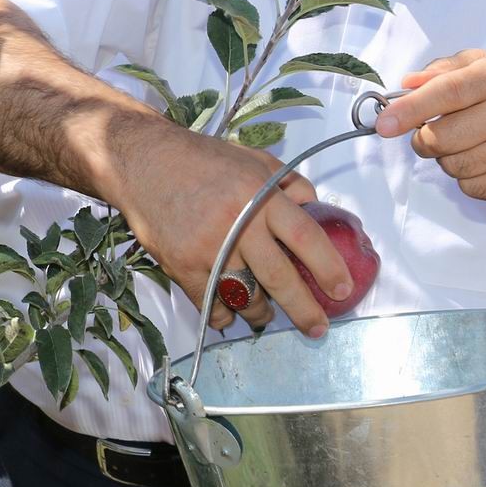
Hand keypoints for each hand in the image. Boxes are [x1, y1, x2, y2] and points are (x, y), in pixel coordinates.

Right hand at [116, 124, 344, 336]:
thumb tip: (316, 209)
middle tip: (318, 328)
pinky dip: (222, 315)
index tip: (342, 290)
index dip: (328, 267)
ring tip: (265, 313)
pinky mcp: (182, 264)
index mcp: (260, 195)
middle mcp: (237, 223)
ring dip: (260, 312)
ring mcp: (207, 247)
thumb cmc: (202, 159)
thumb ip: (288, 183)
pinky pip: (210, 304)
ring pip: (245, 296)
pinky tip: (229, 313)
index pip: (305, 237)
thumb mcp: (253, 159)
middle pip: (279, 277)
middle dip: (304, 309)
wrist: (143, 161)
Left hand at [373, 49, 485, 202]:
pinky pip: (467, 186)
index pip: (447, 92)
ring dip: (450, 157)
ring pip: (449, 165)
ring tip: (476, 142)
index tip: (384, 124)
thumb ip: (445, 70)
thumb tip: (405, 86)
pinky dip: (468, 177)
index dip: (411, 109)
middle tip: (441, 130)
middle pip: (438, 138)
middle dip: (427, 137)